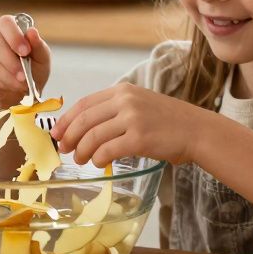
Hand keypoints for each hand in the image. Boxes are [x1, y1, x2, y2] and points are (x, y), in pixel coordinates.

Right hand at [0, 14, 51, 108]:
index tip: (25, 52)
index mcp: (10, 27)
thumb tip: (32, 31)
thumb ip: (38, 45)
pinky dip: (1, 83)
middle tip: (23, 75)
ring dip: (7, 75)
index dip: (14, 37)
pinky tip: (10, 85)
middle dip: (9, 60)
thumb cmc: (34, 70)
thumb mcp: (42, 58)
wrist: (23, 91)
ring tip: (21, 84)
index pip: (6, 22)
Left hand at [51, 83, 198, 166]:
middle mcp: (126, 101)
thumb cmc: (168, 122)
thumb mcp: (139, 104)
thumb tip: (83, 128)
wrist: (197, 130)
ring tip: (80, 160)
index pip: (84, 103)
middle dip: (69, 137)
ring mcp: (133, 118)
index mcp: (123, 90)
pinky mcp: (139, 138)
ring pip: (93, 136)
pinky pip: (108, 150)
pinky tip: (98, 163)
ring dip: (82, 151)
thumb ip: (114, 111)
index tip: (56, 132)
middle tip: (64, 149)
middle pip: (85, 120)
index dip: (66, 120)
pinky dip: (98, 158)